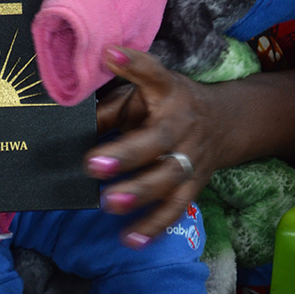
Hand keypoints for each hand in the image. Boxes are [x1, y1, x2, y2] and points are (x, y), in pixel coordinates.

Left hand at [86, 47, 220, 245]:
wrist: (223, 122)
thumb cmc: (167, 103)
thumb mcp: (142, 94)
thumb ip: (110, 107)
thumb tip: (71, 119)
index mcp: (167, 91)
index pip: (153, 74)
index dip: (133, 64)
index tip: (110, 53)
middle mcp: (182, 125)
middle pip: (157, 141)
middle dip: (126, 155)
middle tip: (93, 165)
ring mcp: (191, 158)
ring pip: (167, 179)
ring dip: (138, 194)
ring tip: (108, 203)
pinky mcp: (193, 186)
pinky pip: (175, 209)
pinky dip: (154, 227)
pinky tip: (130, 240)